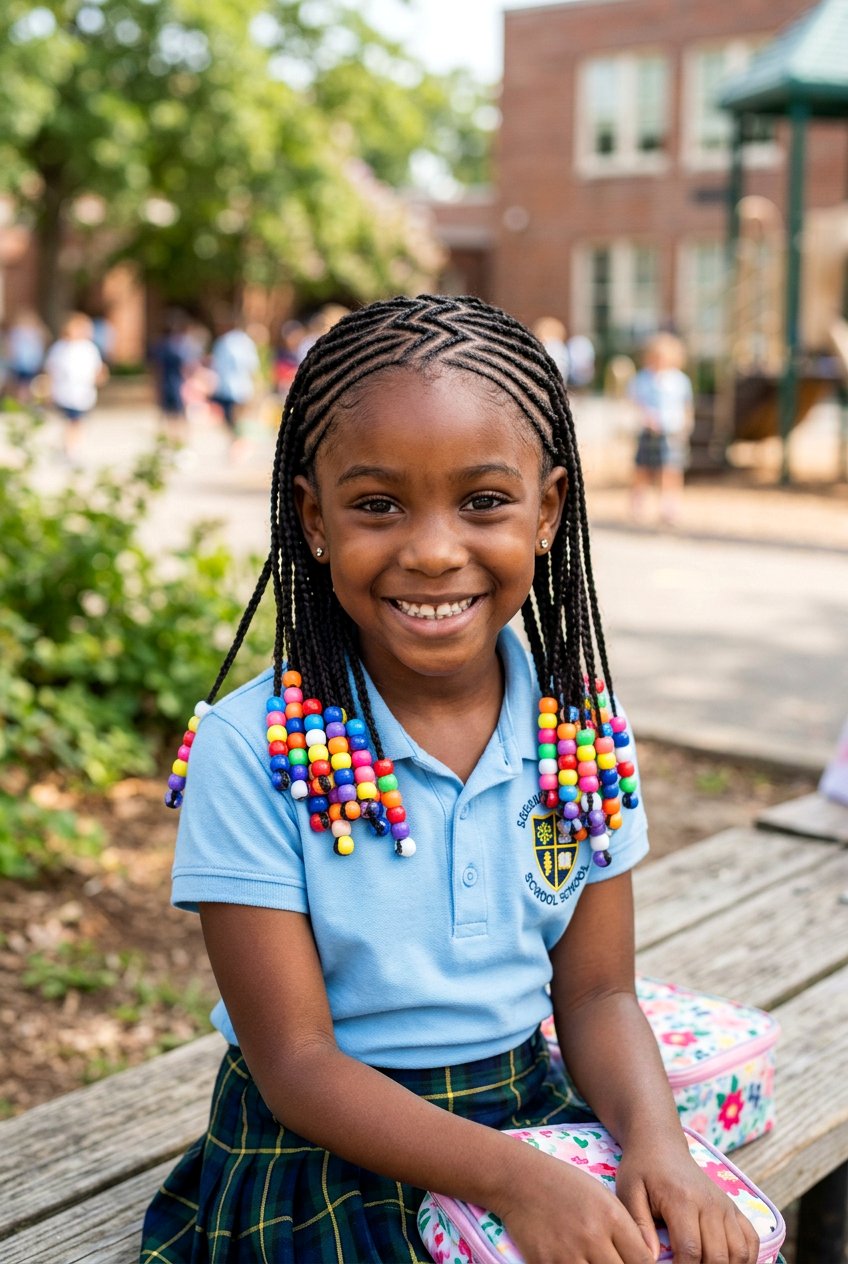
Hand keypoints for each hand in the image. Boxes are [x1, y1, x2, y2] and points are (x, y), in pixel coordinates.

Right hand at [496, 1143, 655, 1263]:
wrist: (520, 1180)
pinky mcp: (545, 1263)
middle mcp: (592, 1237)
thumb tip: (644, 1262)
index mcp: (611, 1217)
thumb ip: (626, 1230)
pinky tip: (575, 1263)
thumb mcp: (603, 1197)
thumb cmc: (566, 1186)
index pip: (643, 1261)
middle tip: (613, 1262)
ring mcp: (568, 1253)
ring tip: (595, 1263)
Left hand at [615, 1142, 760, 1262]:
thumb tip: (651, 1259)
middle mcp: (709, 1203)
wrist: (661, 1143)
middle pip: (718, 1257)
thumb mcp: (629, 1191)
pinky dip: (746, 1259)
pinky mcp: (733, 1207)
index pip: (690, 1250)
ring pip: (739, 1253)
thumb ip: (639, 1226)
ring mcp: (725, 1205)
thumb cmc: (642, 1169)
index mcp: (681, 1200)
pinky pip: (751, 1240)